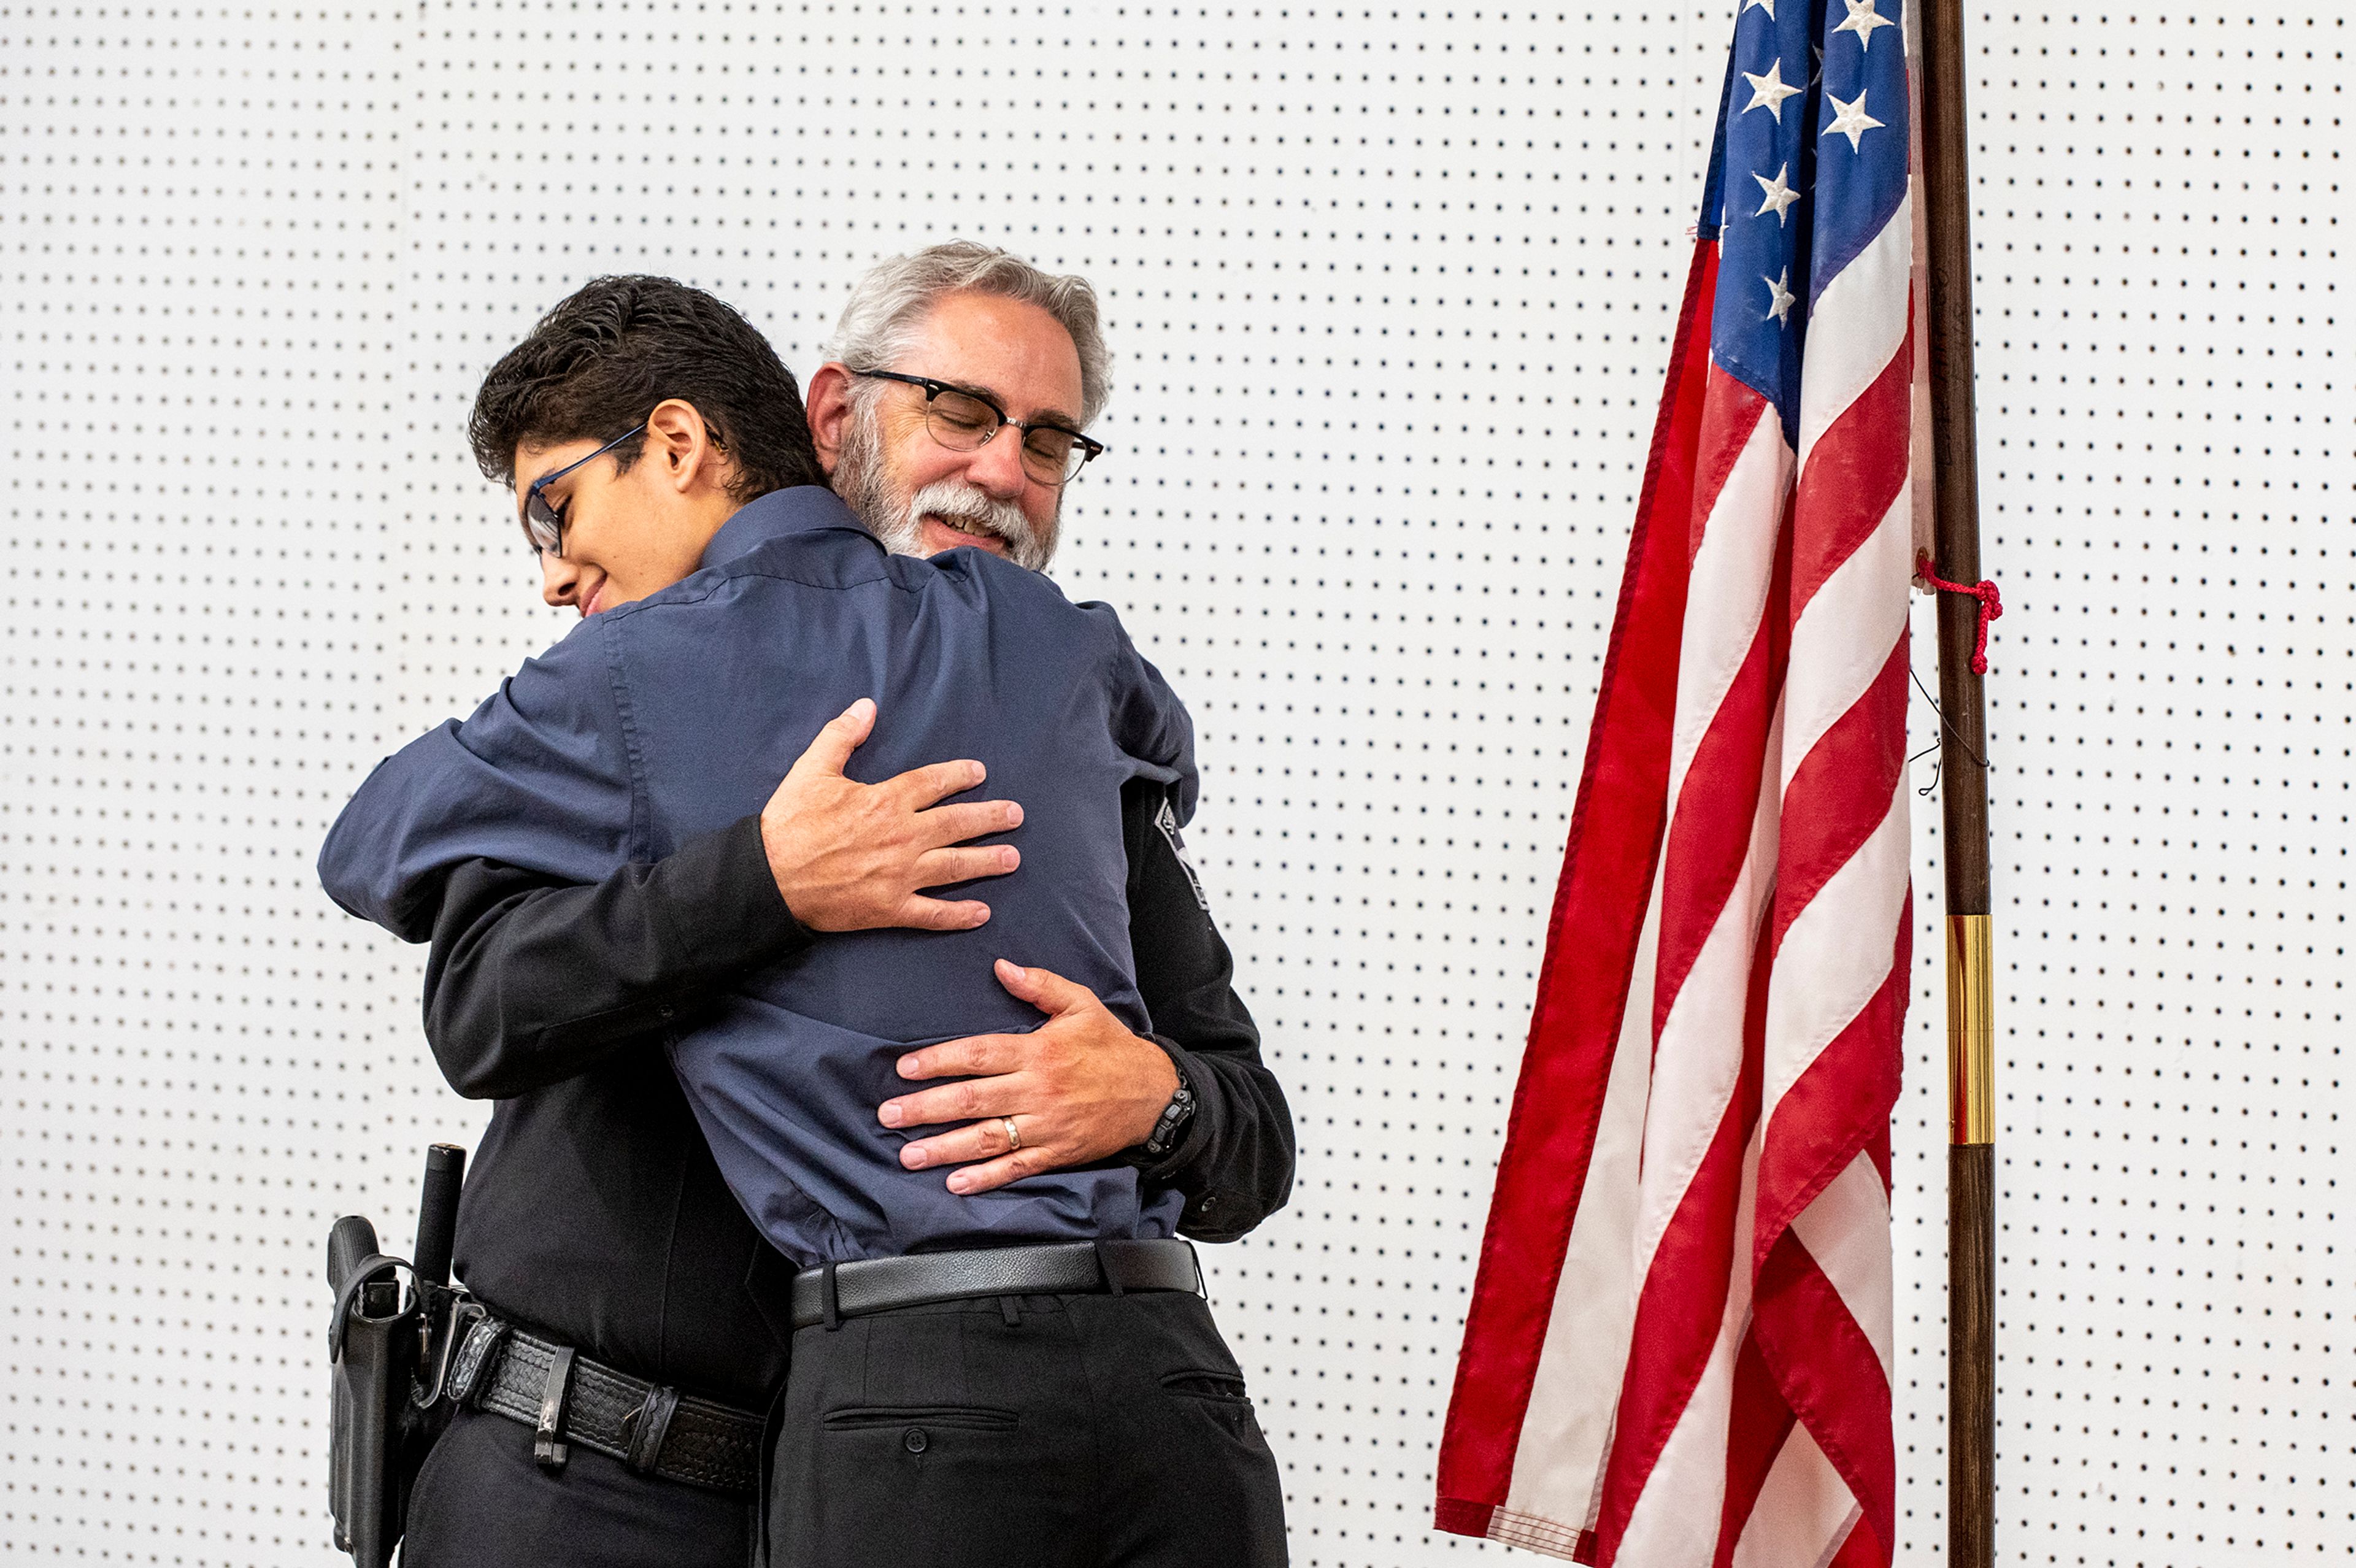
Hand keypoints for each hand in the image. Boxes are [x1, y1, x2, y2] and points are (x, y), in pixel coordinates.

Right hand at [759, 698, 1022, 931]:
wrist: (770, 878)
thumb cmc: (789, 824)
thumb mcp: (811, 769)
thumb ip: (841, 736)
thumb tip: (866, 706)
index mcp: (885, 801)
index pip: (933, 783)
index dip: (959, 776)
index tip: (980, 773)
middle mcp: (901, 837)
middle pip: (956, 824)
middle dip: (990, 818)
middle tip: (1016, 816)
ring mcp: (899, 875)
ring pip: (954, 866)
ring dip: (987, 862)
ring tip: (1013, 858)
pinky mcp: (890, 908)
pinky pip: (932, 913)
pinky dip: (958, 915)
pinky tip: (982, 913)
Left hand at [878, 960, 1179, 1194]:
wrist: (1155, 1093)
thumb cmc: (1113, 1047)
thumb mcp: (1082, 1005)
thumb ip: (1040, 985)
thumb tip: (1002, 966)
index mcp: (1039, 1052)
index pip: (978, 1055)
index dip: (938, 1061)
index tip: (904, 1068)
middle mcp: (1038, 1090)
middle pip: (972, 1099)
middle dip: (926, 1107)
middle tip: (889, 1113)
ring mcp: (1047, 1125)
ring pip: (988, 1138)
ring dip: (944, 1148)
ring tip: (909, 1155)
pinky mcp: (1057, 1153)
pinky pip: (1017, 1168)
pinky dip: (986, 1178)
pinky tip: (956, 1183)